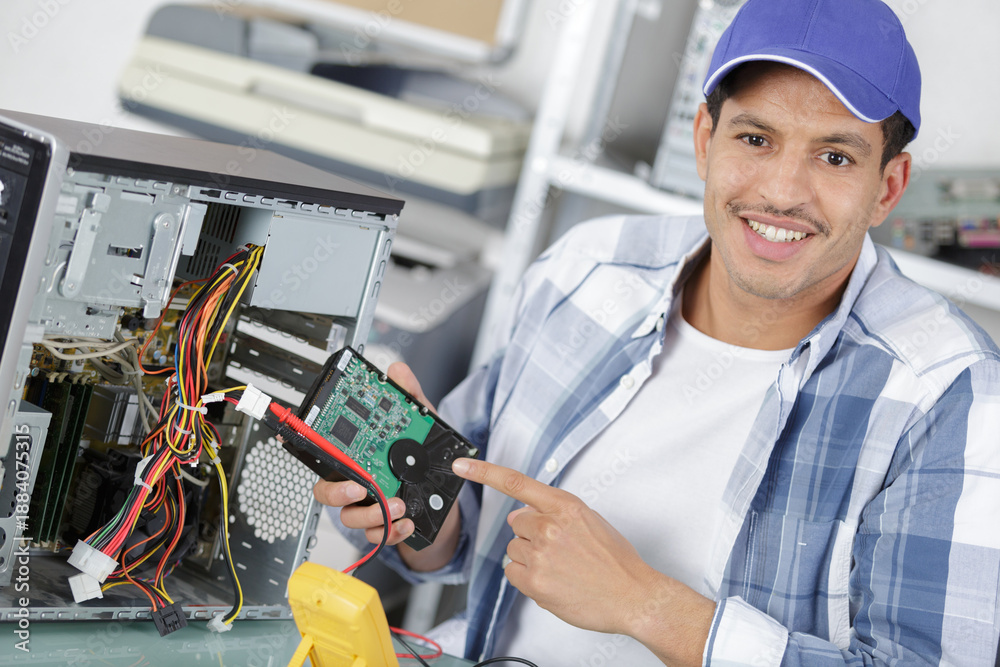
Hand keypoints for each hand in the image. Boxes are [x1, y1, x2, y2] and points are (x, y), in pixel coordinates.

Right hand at [312, 361, 435, 546]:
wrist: (444, 498)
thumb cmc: (423, 460)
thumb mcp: (421, 426)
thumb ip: (410, 397)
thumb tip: (397, 371)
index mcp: (356, 459)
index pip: (325, 455)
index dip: (306, 447)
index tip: (304, 442)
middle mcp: (356, 485)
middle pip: (327, 493)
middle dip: (338, 492)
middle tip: (359, 487)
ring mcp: (368, 508)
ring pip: (351, 518)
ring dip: (372, 515)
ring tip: (396, 504)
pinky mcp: (385, 527)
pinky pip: (377, 536)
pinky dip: (392, 532)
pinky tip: (406, 522)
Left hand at [452, 457, 713, 663]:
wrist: (632, 595)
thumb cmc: (616, 561)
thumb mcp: (590, 521)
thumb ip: (554, 512)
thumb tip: (523, 513)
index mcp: (565, 506)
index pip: (516, 483)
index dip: (484, 473)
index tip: (461, 466)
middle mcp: (549, 527)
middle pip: (515, 524)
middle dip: (530, 534)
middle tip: (559, 549)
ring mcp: (540, 555)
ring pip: (514, 549)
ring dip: (531, 558)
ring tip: (561, 567)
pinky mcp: (534, 582)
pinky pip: (513, 572)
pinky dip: (527, 578)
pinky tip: (552, 580)